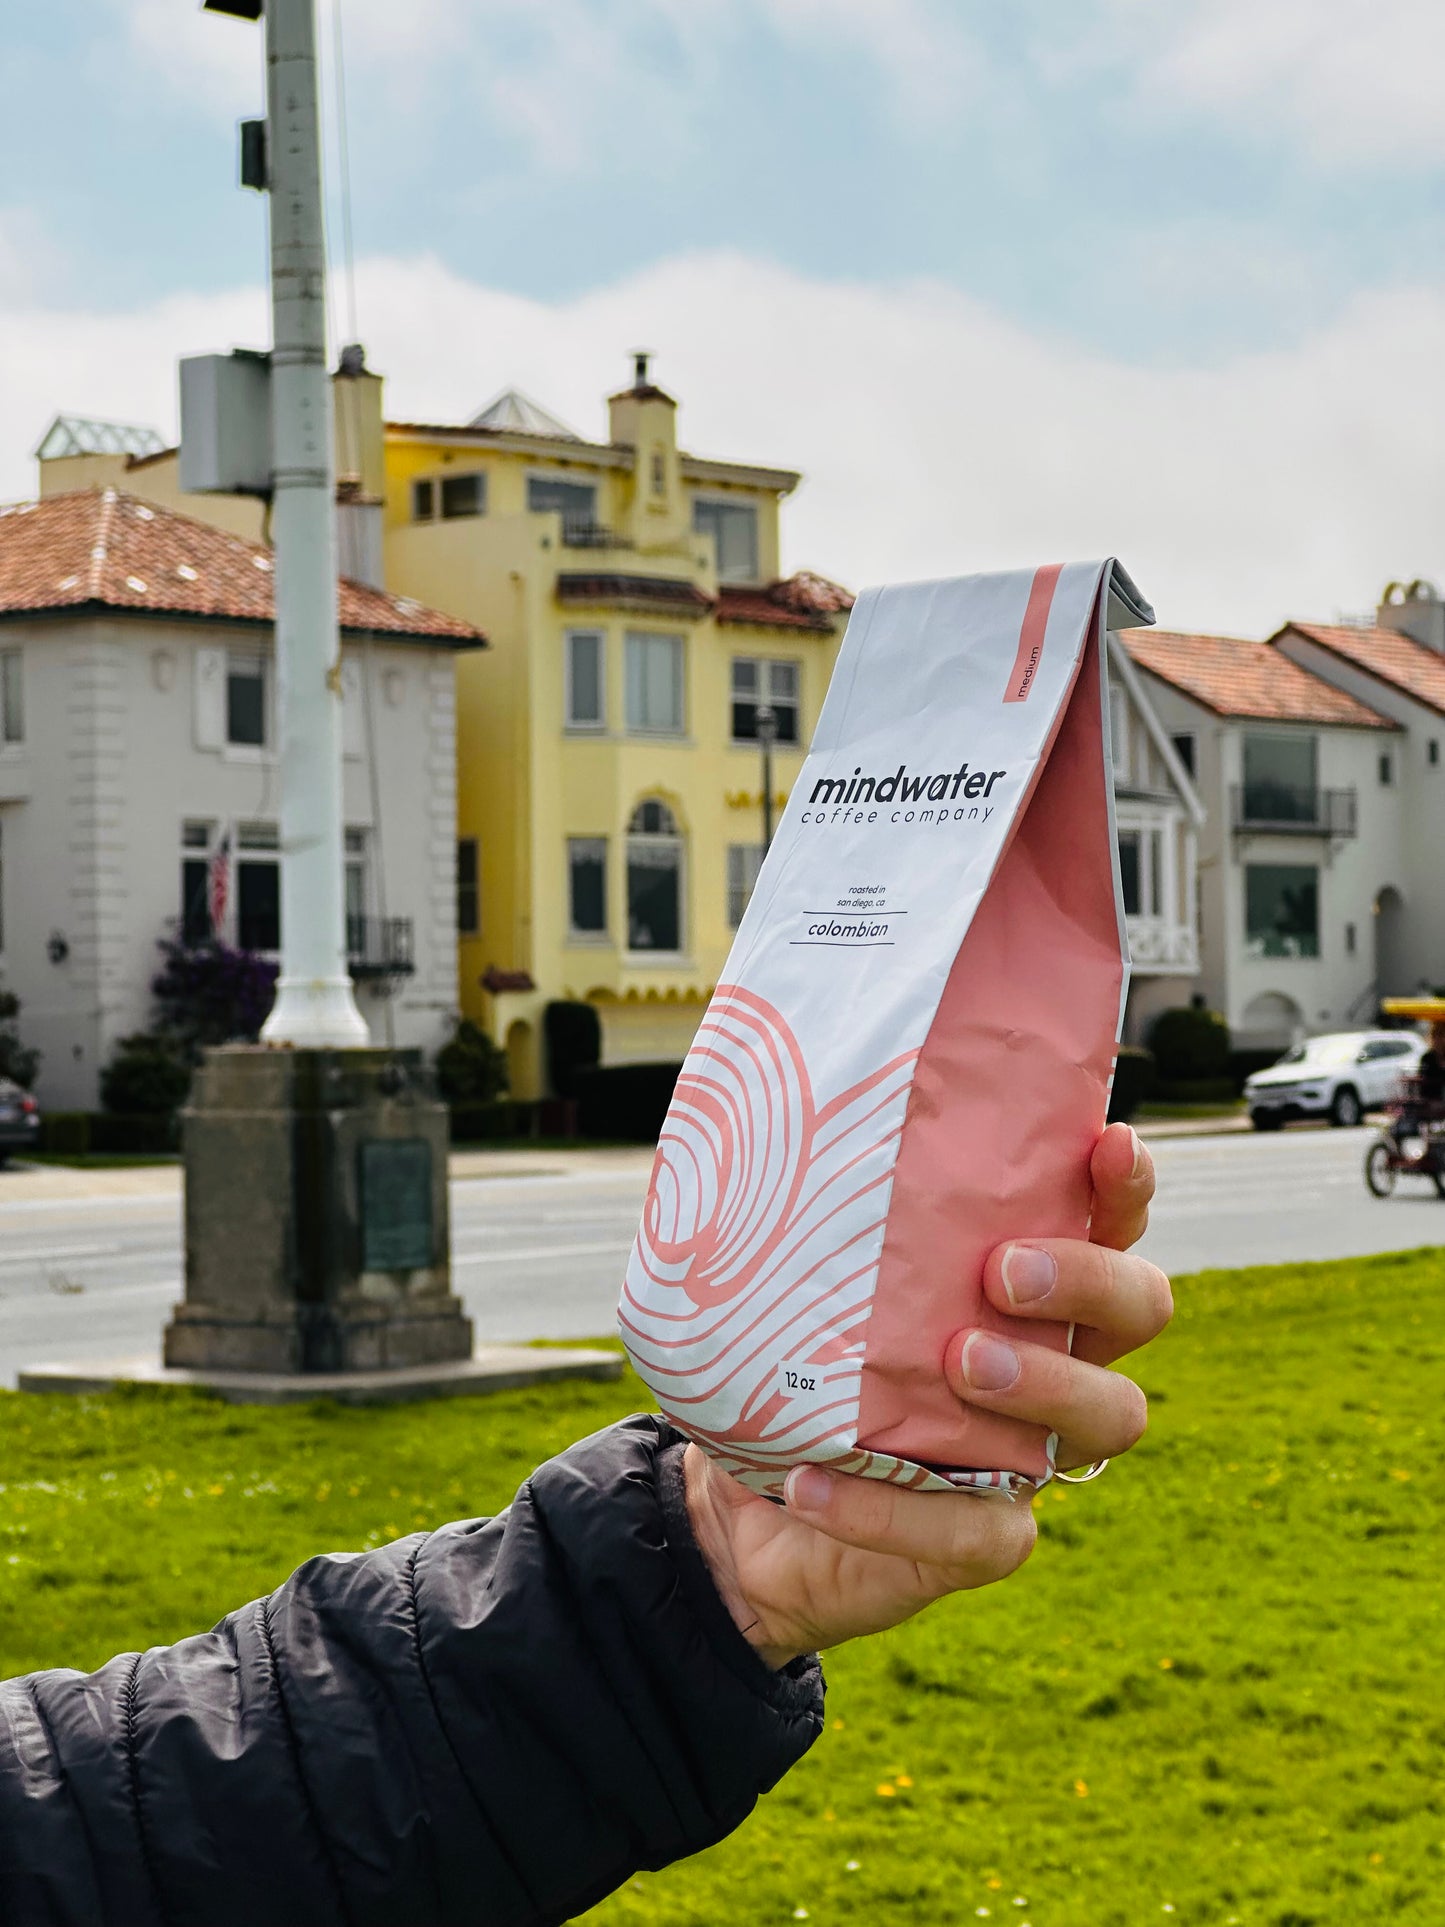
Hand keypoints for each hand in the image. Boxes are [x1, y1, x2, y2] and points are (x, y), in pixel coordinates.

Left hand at [684, 1122, 1170, 1669]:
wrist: (737, 1510)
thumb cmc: (784, 1364)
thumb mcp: (792, 1281)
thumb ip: (810, 1217)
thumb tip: (759, 1117)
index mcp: (1022, 1282)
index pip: (1107, 1219)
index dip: (1123, 1183)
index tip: (1104, 1144)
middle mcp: (1049, 1358)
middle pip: (1139, 1308)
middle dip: (1086, 1280)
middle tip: (1000, 1271)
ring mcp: (1027, 1454)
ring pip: (1110, 1417)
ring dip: (1043, 1382)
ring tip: (956, 1361)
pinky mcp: (982, 1539)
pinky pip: (983, 1533)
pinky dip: (891, 1512)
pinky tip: (813, 1481)